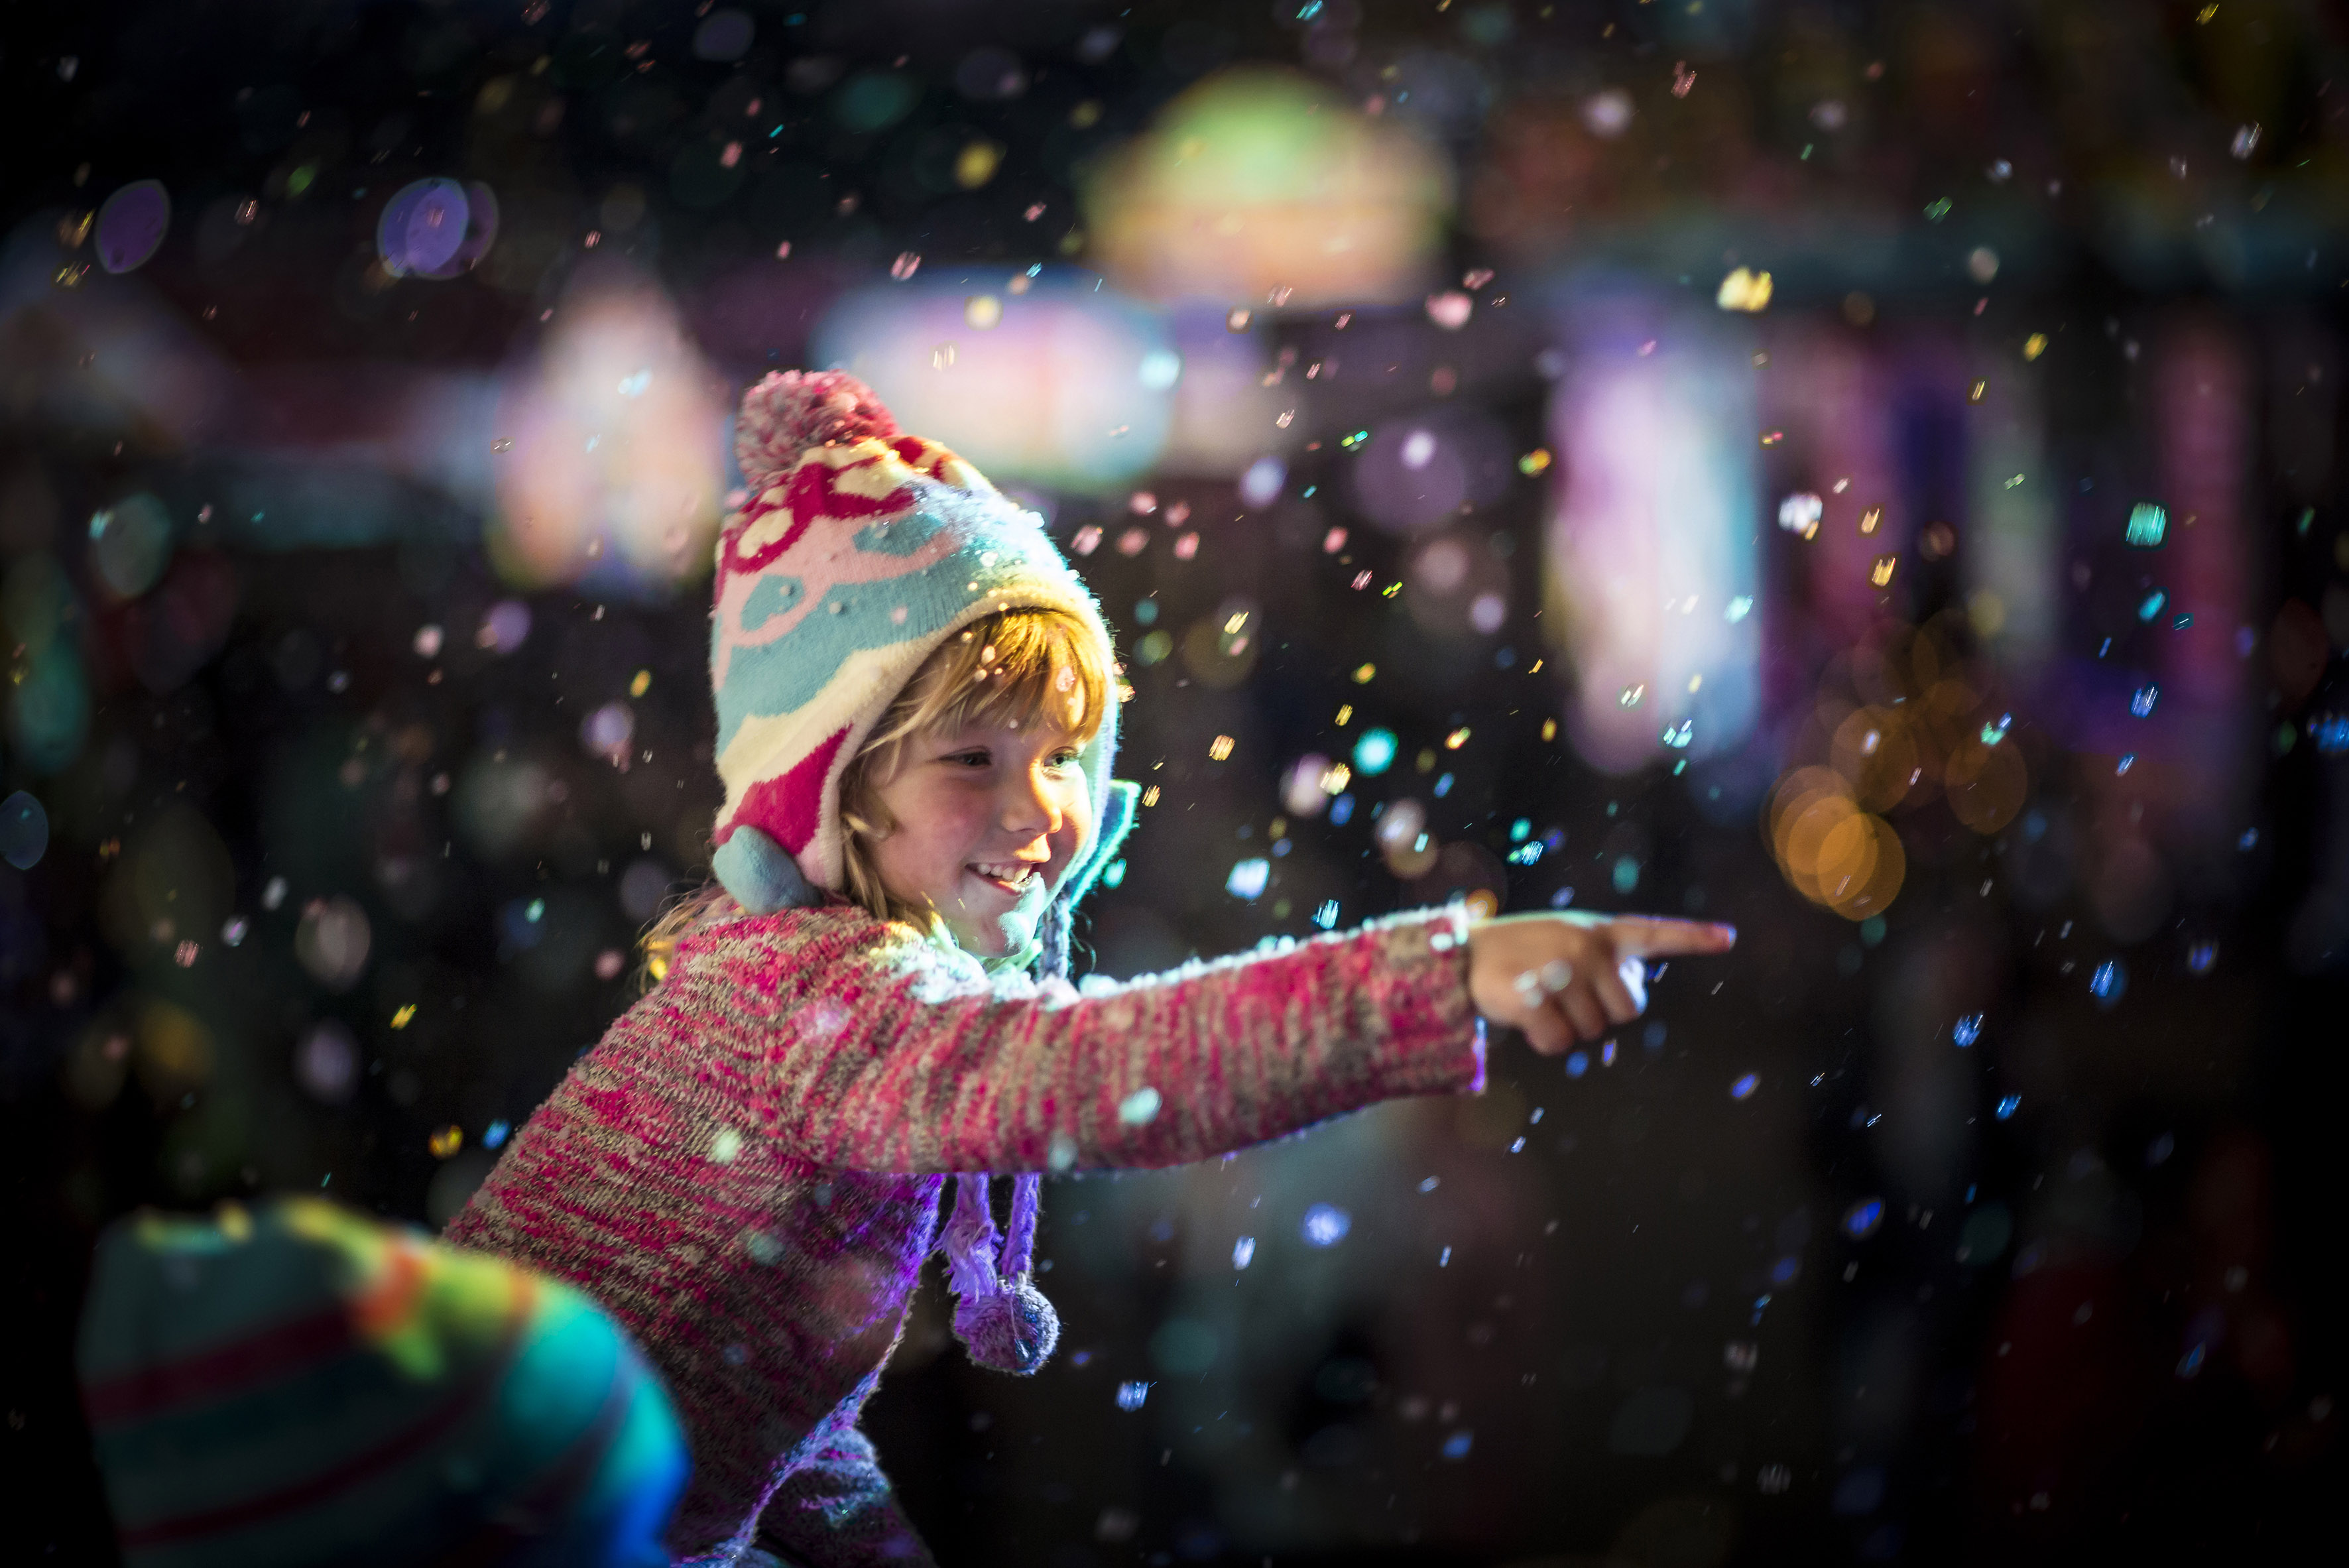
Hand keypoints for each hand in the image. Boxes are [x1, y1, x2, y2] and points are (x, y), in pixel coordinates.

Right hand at [1466, 912, 1736, 1054]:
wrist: (1464, 953)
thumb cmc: (1526, 954)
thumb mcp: (1570, 942)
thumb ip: (1606, 962)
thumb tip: (1631, 1001)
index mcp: (1600, 932)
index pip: (1655, 932)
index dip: (1693, 938)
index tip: (1729, 938)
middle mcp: (1586, 947)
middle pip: (1629, 1010)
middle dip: (1603, 1012)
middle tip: (1569, 995)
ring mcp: (1559, 971)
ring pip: (1592, 1031)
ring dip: (1569, 1025)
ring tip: (1541, 997)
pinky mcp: (1532, 999)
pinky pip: (1559, 1043)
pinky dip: (1544, 1038)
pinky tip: (1525, 1013)